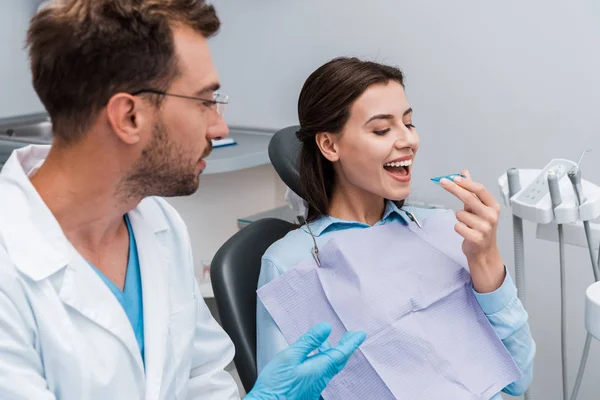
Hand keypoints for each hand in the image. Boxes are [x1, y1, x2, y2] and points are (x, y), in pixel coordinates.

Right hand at [246, 322, 365, 399]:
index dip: (352, 342)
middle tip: (353, 336)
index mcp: (320, 367)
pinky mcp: (308, 389)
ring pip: (330, 366)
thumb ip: (308, 342)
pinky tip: (316, 357)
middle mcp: (321, 377)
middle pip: (338, 359)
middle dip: (346, 347)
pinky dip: (324, 360)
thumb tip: (326, 328)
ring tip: (332, 343)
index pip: (341, 352)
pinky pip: (322, 371)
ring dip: (334, 353)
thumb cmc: (277, 385)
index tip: (361, 334)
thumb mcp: (290, 356)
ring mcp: (315, 384)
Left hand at [440, 170, 505, 292]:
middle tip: (442, 182)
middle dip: (454, 188)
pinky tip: (466, 232)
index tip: (453, 178)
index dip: (465, 182)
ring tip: (467, 224)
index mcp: (493, 206)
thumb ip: (471, 190)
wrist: (483, 251)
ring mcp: (485, 228)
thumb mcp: (478, 207)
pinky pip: (457, 226)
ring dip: (459, 218)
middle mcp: (491, 216)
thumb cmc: (481, 227)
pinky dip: (458, 228)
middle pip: (469, 197)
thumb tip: (465, 173)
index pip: (479, 189)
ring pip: (460, 214)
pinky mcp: (476, 238)